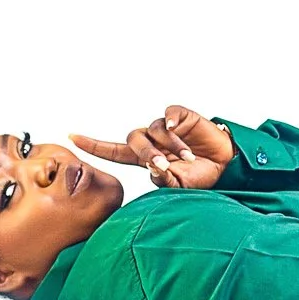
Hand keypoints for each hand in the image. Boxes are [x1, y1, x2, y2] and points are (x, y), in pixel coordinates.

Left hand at [72, 106, 234, 189]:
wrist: (227, 165)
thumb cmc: (201, 177)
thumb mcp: (181, 186)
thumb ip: (165, 180)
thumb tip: (154, 168)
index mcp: (145, 158)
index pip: (113, 150)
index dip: (93, 145)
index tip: (71, 137)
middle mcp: (152, 140)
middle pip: (134, 140)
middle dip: (147, 153)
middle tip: (165, 166)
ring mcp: (166, 128)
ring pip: (154, 130)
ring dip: (170, 146)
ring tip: (188, 158)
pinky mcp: (181, 117)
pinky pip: (168, 114)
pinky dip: (170, 120)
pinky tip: (175, 128)